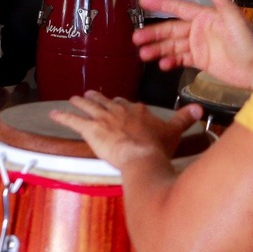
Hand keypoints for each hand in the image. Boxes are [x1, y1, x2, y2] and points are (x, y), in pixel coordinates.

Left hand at [50, 91, 201, 170]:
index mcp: (136, 110)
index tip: (119, 104)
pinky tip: (52, 114)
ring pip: (88, 106)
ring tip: (73, 99)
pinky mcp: (90, 129)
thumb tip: (200, 108)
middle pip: (105, 101)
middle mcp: (117, 110)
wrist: (142, 156)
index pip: (126, 103)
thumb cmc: (157, 147)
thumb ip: (185, 118)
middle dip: (97, 98)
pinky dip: (61, 117)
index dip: (121, 104)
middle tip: (90, 95)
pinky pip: (72, 120)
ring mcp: (102, 118)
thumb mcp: (174, 131)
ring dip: (80, 102)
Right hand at [133, 0, 252, 86]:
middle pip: (170, 29)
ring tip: (144, 54)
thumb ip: (223, 2)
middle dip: (153, 34)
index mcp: (205, 17)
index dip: (161, 4)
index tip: (143, 0)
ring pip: (171, 45)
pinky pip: (179, 59)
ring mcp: (198, 45)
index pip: (179, 8)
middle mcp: (198, 29)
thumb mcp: (235, 22)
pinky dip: (169, 61)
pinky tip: (162, 65)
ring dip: (157, 49)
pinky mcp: (199, 59)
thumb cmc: (250, 45)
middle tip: (136, 38)